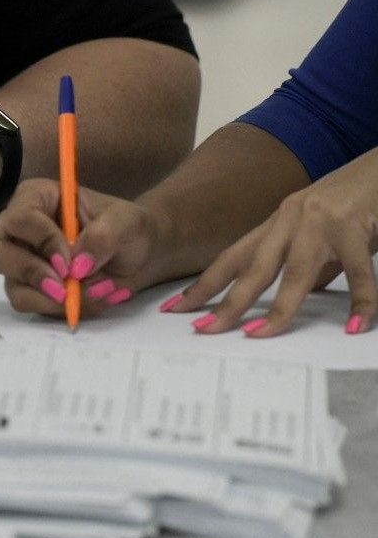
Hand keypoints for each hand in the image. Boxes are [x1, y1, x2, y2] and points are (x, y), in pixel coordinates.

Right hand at [0, 178, 168, 316]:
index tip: (71, 262)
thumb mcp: (128, 222)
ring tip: (92, 293)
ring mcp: (18, 260)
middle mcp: (17, 228)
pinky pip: (28, 304)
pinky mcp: (27, 287)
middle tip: (63, 288)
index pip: (19, 219)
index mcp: (36, 198)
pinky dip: (59, 309)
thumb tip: (78, 264)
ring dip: (50, 298)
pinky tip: (89, 299)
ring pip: (11, 285)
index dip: (42, 242)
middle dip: (27, 272)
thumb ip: (105, 235)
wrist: (138, 256)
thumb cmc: (129, 229)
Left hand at [168, 147, 377, 336]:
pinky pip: (358, 274)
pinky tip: (356, 325)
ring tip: (259, 335)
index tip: (177, 308)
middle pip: (252, 268)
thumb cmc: (357, 202)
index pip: (231, 259)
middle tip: (204, 328)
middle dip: (226, 302)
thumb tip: (301, 294)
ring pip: (294, 273)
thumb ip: (309, 264)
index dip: (204, 285)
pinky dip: (360, 302)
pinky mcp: (354, 227)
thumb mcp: (320, 234)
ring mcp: (320, 222)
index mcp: (276, 223)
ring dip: (278, 308)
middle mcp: (290, 220)